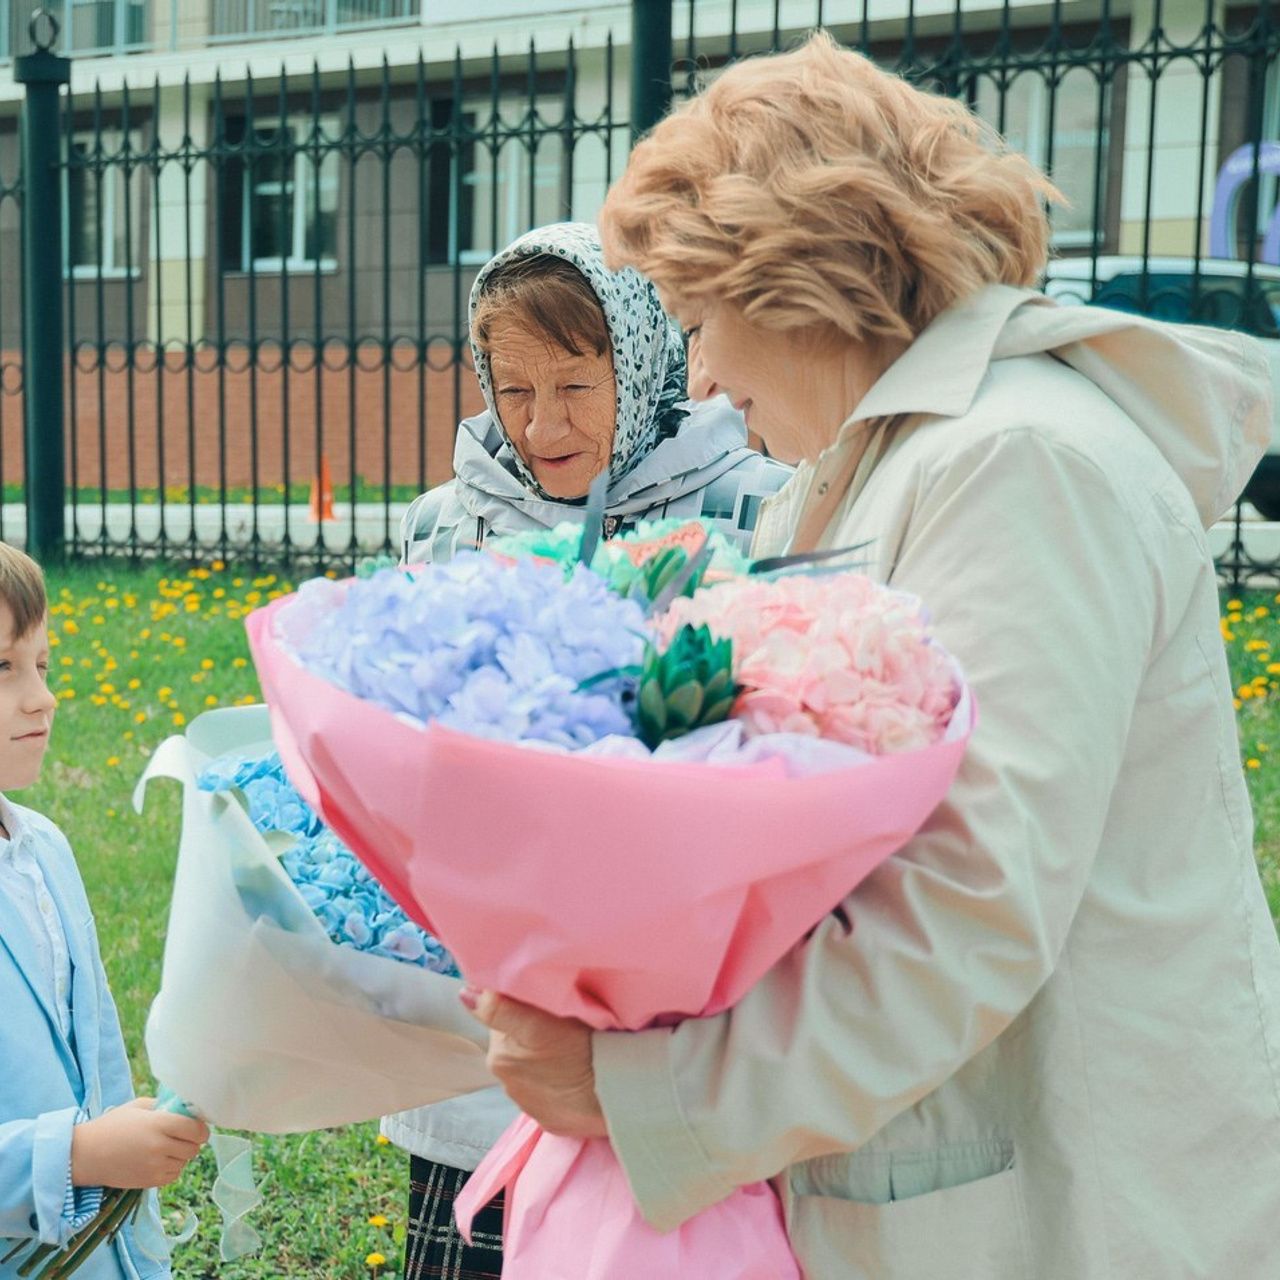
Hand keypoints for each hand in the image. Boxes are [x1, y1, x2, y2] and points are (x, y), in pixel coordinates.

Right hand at [70, 1097, 209, 1189]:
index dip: (201, 1128)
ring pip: (185, 1162)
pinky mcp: (148, 1182)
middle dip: (192, 1141)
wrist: (85, 1155)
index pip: (197, 1129)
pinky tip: (159, 1160)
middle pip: (194, 1147)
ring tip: (166, 1147)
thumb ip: (164, 1106)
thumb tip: (186, 1109)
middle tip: (181, 1136)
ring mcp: (154, 1166)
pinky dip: (171, 1168)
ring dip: (181, 1155)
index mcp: (160, 1124)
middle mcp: (160, 1147)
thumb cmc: (112, 1126)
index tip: (197, 1126)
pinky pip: (173, 1175)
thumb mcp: (139, 1107)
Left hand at [468, 990, 607, 1138]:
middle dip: (530, 1032)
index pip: (502, 1017)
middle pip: (514, 1042)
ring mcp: (528, 1105)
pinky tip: (572, 1075)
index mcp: (500, 1055)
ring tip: (569, 1052)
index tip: (543, 1005)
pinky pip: (545, 1092)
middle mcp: (507, 1082)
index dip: (521, 1006)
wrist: (618, 1098)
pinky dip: (554, 1083)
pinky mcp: (547, 1121)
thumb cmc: (584, 1053)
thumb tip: (465, 995)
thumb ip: (500, 1009)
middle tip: (561, 1026)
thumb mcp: (543, 1023)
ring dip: (542, 1058)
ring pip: (530, 1067)